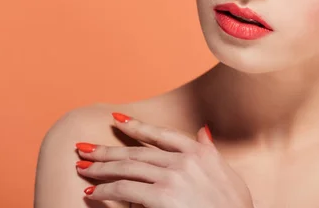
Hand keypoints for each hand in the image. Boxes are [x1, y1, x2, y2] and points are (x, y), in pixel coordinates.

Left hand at [74, 113, 254, 207]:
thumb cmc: (235, 207)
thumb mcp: (227, 173)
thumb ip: (210, 151)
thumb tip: (203, 131)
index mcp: (199, 152)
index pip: (161, 135)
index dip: (137, 126)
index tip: (118, 119)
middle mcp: (184, 160)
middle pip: (137, 151)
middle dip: (108, 150)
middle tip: (84, 148)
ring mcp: (173, 177)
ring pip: (128, 167)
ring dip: (101, 168)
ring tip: (83, 167)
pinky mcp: (162, 197)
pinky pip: (126, 189)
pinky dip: (106, 190)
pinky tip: (93, 192)